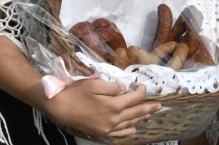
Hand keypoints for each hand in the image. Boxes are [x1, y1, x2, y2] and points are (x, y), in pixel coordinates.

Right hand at [46, 79, 160, 139]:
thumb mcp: (95, 83)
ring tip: (149, 115)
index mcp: (113, 105)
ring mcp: (107, 129)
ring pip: (129, 124)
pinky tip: (133, 129)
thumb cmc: (76, 92)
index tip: (140, 84)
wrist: (59, 107)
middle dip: (148, 107)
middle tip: (159, 105)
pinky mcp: (101, 133)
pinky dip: (128, 131)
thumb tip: (125, 89)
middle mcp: (113, 119)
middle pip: (136, 113)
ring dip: (141, 118)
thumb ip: (113, 86)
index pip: (135, 98)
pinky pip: (119, 134)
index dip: (141, 90)